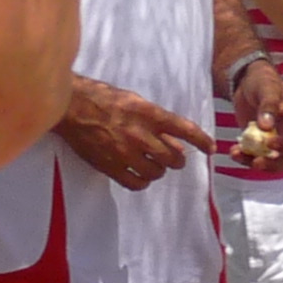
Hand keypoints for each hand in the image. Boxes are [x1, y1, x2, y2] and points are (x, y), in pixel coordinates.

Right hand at [57, 76, 213, 190]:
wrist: (71, 107)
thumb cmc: (102, 98)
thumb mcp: (135, 100)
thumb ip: (156, 119)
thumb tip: (174, 140)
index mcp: (149, 114)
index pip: (185, 130)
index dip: (202, 141)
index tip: (211, 149)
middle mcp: (141, 135)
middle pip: (174, 158)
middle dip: (177, 159)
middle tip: (173, 157)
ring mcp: (126, 153)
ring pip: (157, 173)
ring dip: (159, 170)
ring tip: (152, 164)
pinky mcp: (111, 167)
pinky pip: (137, 183)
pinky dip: (142, 182)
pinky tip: (139, 175)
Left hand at [235, 56, 282, 163]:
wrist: (248, 84)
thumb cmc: (262, 81)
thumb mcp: (266, 87)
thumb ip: (268, 105)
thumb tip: (267, 126)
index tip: (269, 143)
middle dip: (274, 163)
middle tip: (256, 162)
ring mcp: (280, 141)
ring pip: (276, 163)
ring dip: (259, 164)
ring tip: (238, 155)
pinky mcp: (265, 147)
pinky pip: (260, 159)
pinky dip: (247, 159)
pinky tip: (235, 152)